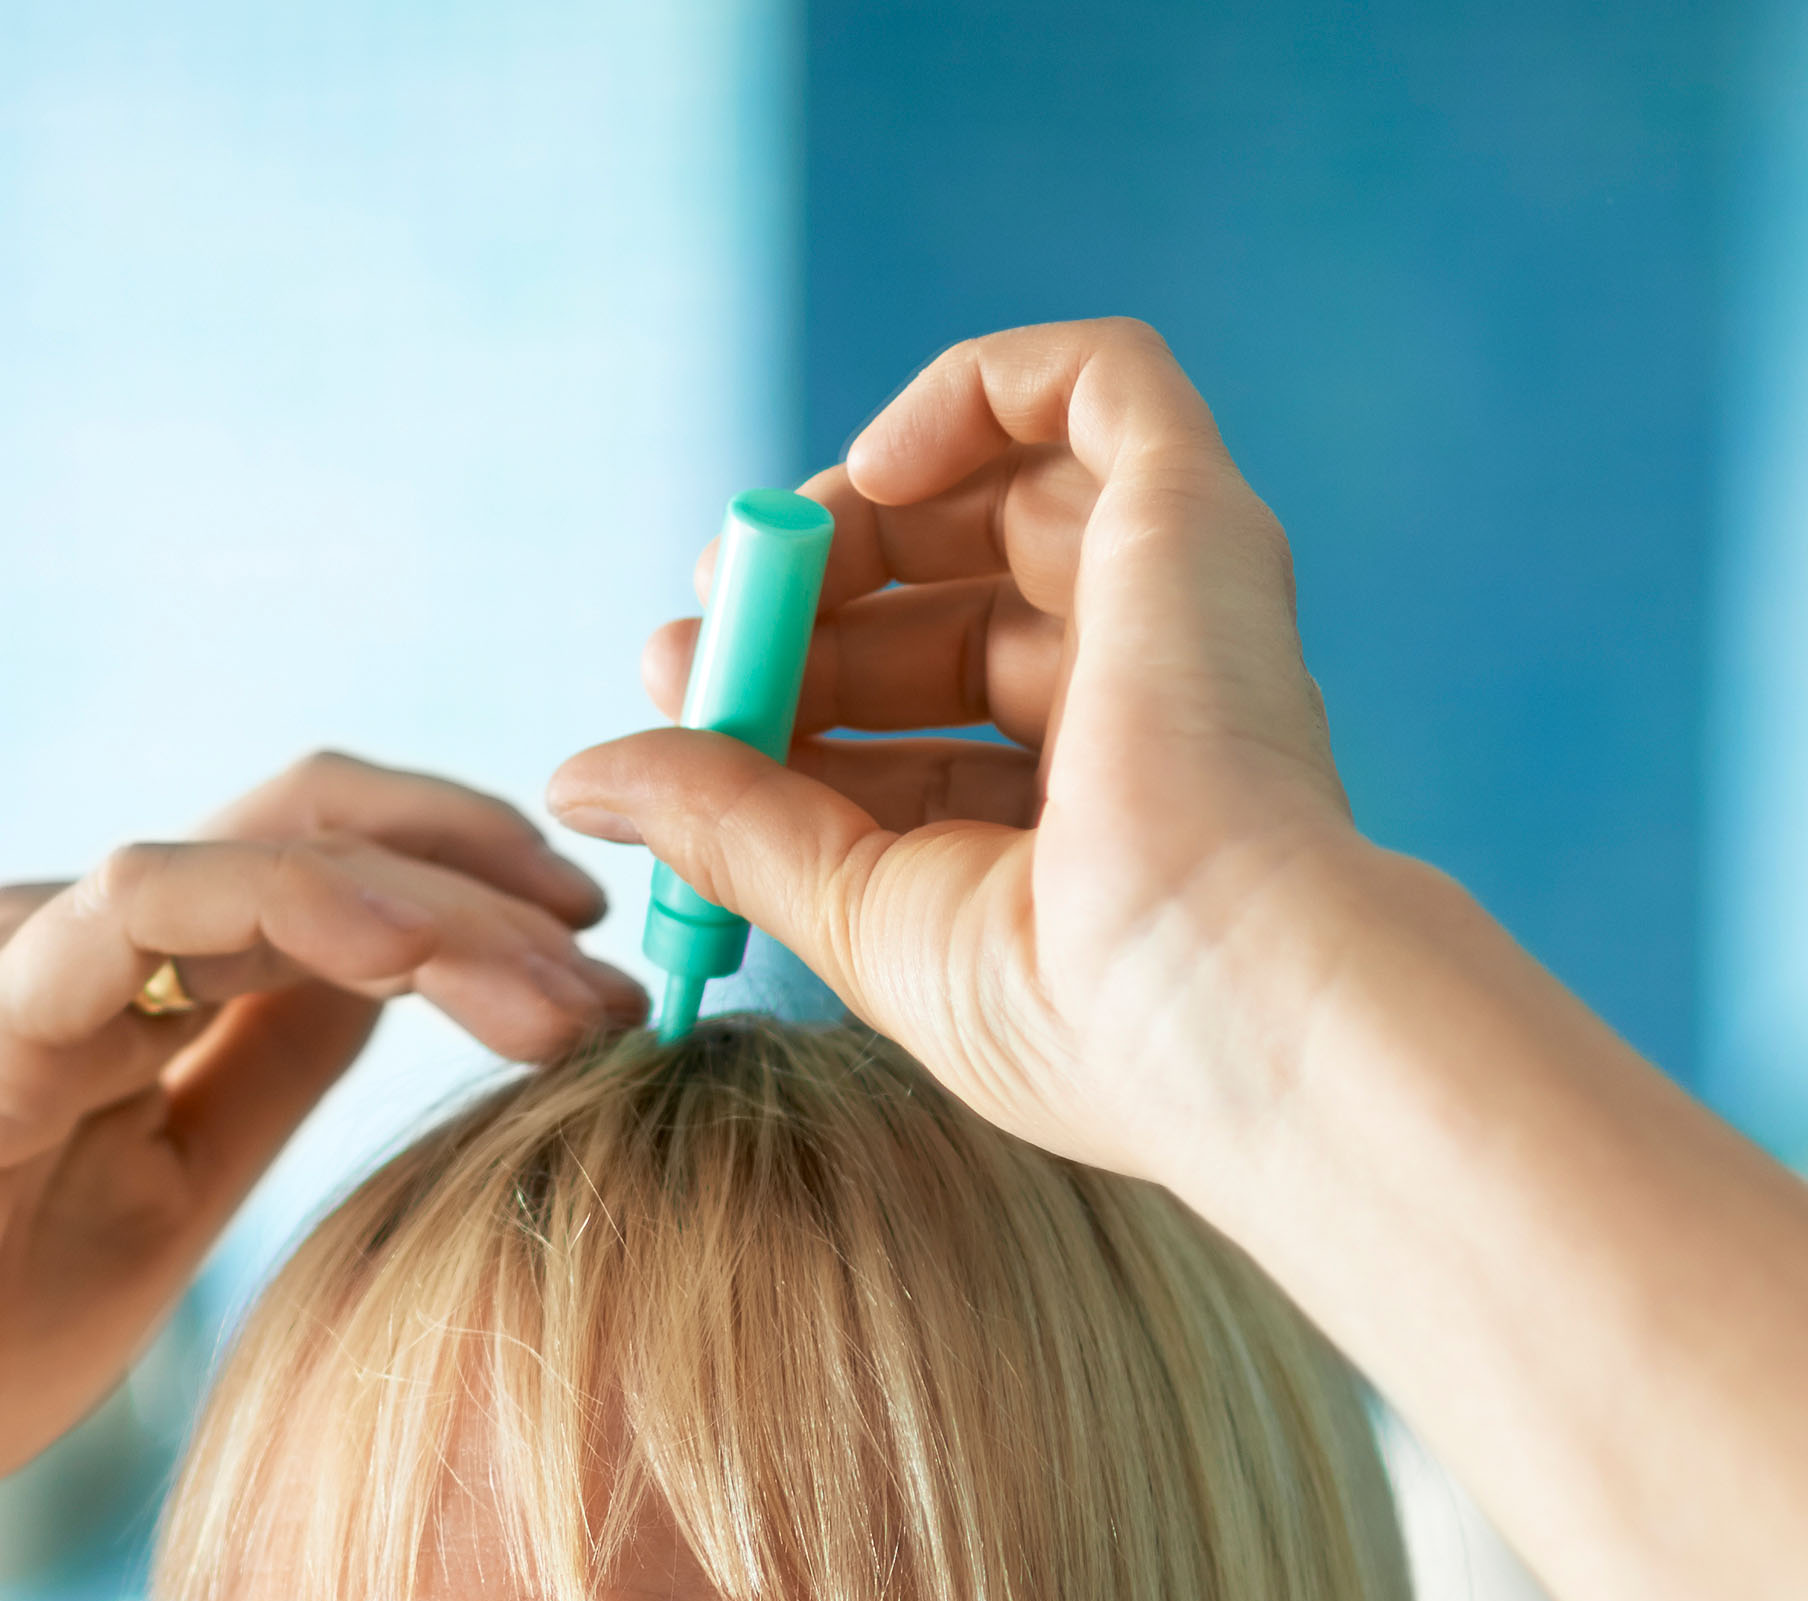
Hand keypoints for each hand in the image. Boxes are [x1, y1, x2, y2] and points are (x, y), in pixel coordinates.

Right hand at [0, 756, 636, 1552]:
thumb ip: (267, 1076)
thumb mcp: (175, 1195)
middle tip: (623, 954)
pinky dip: (304, 908)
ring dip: (440, 900)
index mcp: (132, 977)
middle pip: (322, 820)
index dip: (474, 876)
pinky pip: (157, 903)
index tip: (603, 957)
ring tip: (565, 984)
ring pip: (270, 849)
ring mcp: (29, 952)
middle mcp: (80, 930)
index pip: (329, 858)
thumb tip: (410, 994)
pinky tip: (419, 964)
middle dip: (492, 867)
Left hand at [541, 320, 1360, 1182]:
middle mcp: (1147, 703)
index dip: (788, 693)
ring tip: (770, 549)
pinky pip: (1102, 380)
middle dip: (805, 600)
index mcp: (1087, 820)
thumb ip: (730, 827)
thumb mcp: (859, 915)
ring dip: (862, 504)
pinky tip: (882, 465)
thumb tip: (582, 774)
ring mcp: (1179, 604)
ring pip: (1011, 485)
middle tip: (692, 627)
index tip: (672, 693)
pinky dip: (977, 387)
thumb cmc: (1074, 1014)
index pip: (918, 723)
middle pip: (951, 598)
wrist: (1225, 1002)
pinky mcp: (1199, 515)